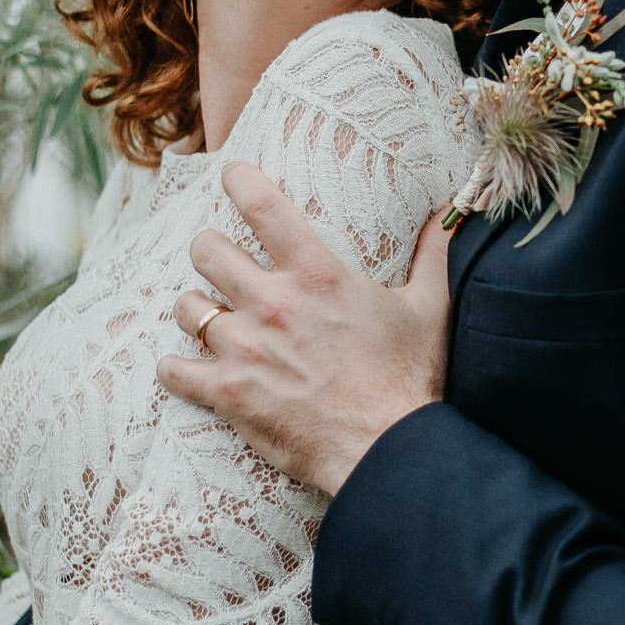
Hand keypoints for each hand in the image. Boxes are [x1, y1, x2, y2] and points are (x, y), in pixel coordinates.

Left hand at [157, 162, 451, 493]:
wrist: (387, 449)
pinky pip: (175, 370)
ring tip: (206, 317)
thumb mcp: (430, 310)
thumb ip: (434, 256)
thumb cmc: (410, 380)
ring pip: (186, 307)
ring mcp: (245, 348)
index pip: (262, 206)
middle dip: (209, 251)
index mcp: (317, 275)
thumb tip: (448, 215)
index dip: (239, 181)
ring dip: (194, 309)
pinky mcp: (229, 393)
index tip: (232, 176)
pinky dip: (175, 369)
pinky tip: (183, 368)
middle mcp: (273, 302)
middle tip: (220, 263)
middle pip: (207, 250)